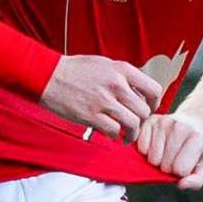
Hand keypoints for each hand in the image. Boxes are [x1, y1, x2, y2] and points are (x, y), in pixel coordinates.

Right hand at [41, 54, 163, 138]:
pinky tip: (110, 134)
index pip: (153, 89)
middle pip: (144, 111)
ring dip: (131, 134)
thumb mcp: (104, 64)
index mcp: (122, 70)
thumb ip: (122, 76)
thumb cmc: (74, 70)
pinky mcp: (91, 115)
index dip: (154, 103)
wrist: (48, 76)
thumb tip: (138, 92)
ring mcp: (104, 101)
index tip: (148, 109)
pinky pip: (114, 131)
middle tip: (134, 126)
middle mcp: (116, 84)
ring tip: (126, 137)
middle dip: (141, 122)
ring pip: (133, 124)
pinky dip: (114, 135)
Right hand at [135, 112, 202, 188]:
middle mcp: (180, 127)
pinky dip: (146, 152)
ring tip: (166, 151)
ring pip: (152, 159)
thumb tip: (181, 185)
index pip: (180, 170)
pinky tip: (156, 145)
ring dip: (157, 161)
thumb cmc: (197, 150)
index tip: (186, 163)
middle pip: (164, 165)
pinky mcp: (150, 120)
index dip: (182, 173)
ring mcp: (164, 122)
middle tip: (175, 157)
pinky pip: (141, 148)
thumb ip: (195, 181)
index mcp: (197, 138)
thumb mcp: (202, 167)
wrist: (194, 123)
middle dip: (168, 168)